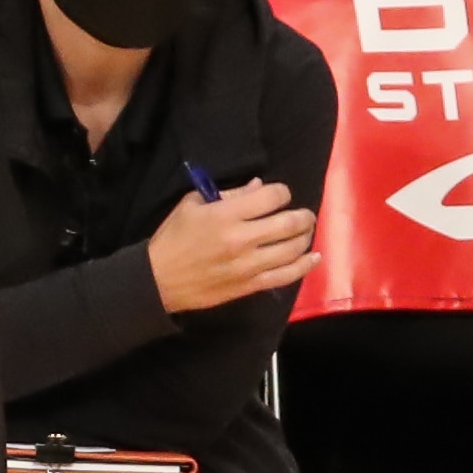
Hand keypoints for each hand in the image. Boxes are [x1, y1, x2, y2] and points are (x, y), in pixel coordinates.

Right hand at [145, 178, 319, 314]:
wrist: (159, 280)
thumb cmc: (173, 238)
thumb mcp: (192, 205)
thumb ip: (228, 195)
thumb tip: (257, 186)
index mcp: (226, 215)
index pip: (270, 197)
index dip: (281, 192)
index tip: (280, 194)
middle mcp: (242, 239)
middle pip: (289, 223)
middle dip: (303, 215)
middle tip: (305, 213)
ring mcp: (249, 265)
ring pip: (292, 250)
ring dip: (306, 237)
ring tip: (306, 231)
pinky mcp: (250, 286)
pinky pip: (285, 276)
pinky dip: (304, 266)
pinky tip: (314, 257)